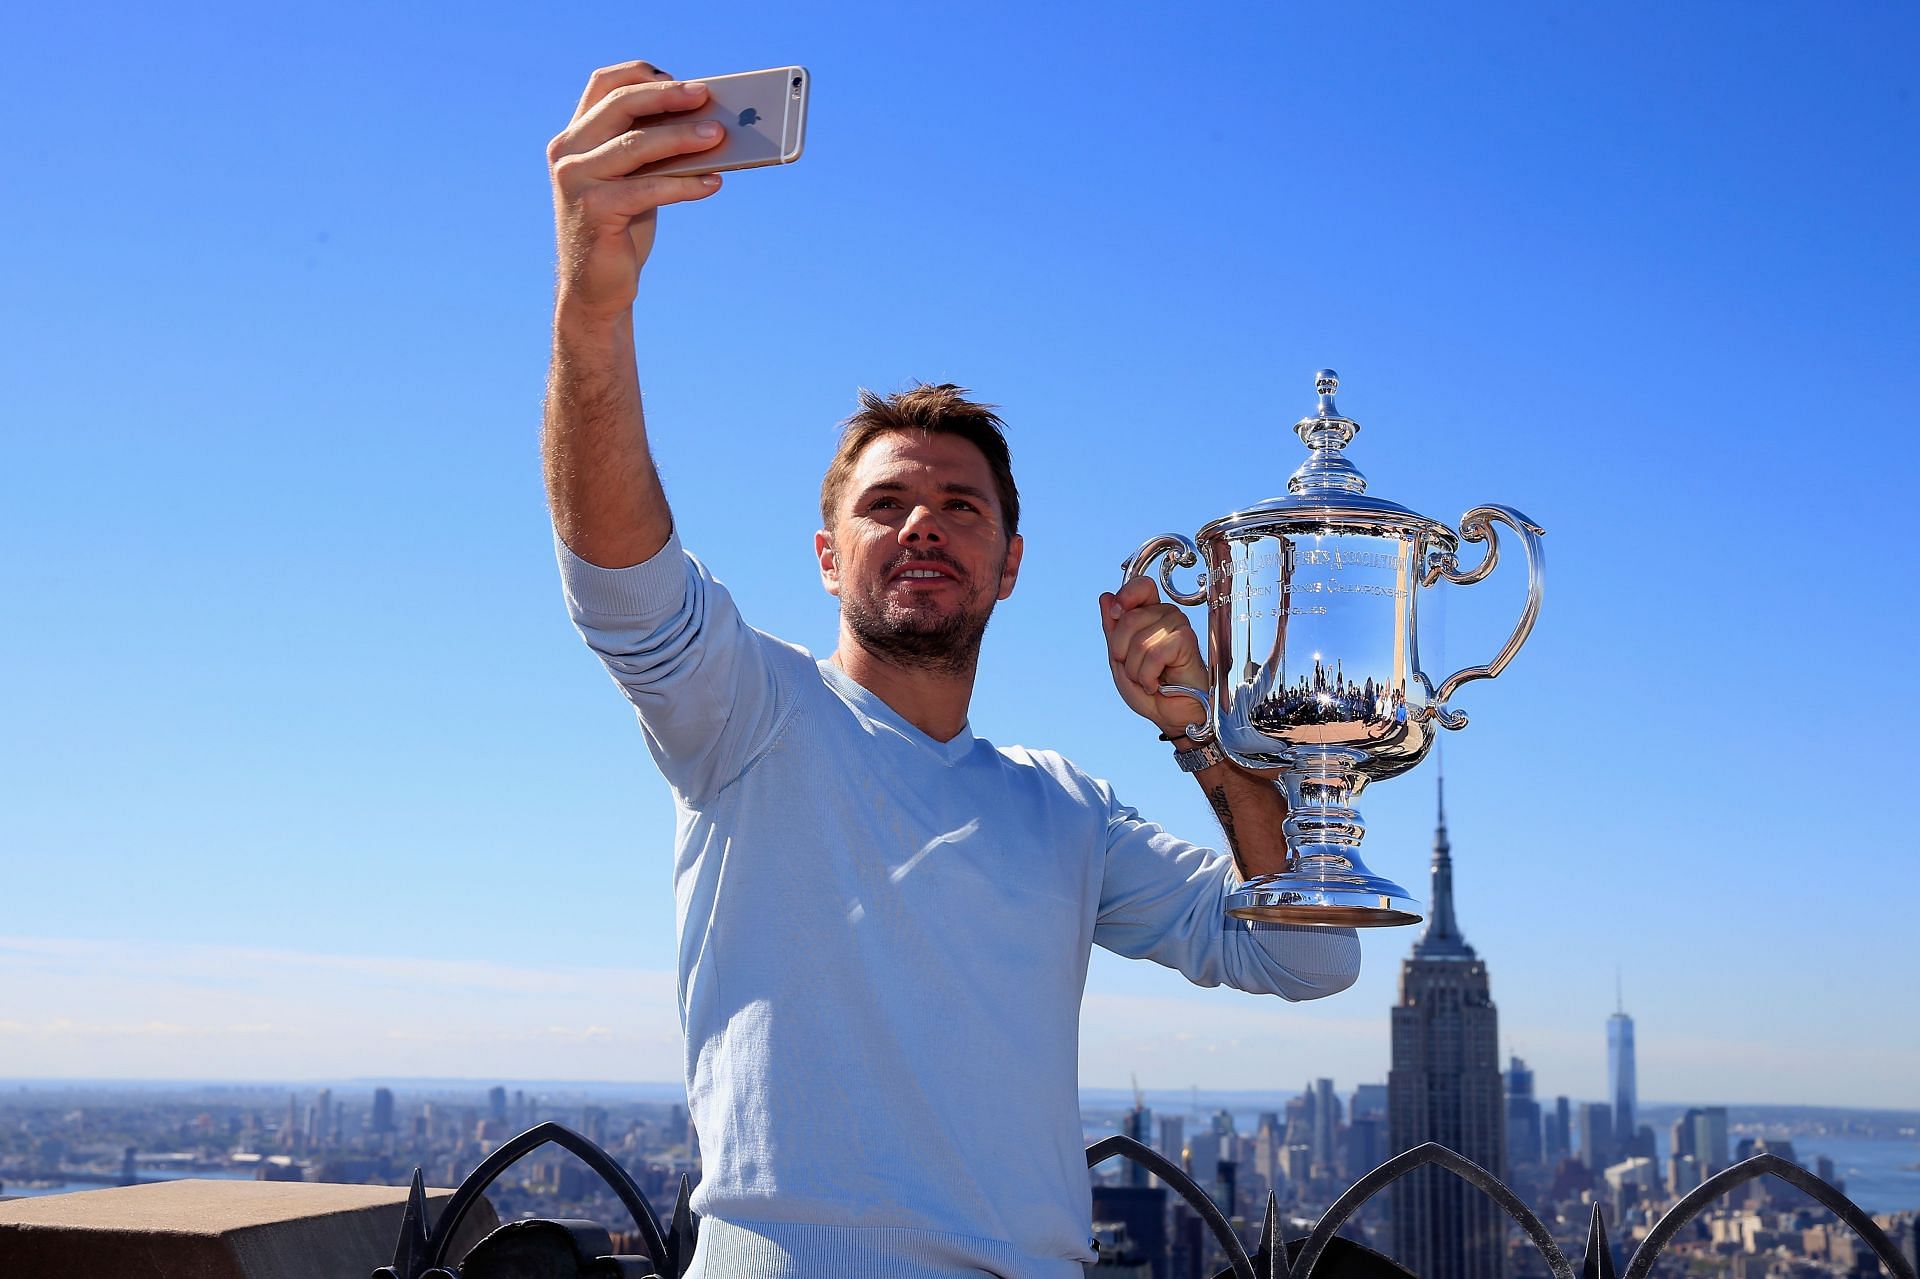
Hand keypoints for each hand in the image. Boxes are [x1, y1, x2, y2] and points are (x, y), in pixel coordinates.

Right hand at [547, 60, 725, 320]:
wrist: (596, 288)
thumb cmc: (622, 228)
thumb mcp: (635, 179)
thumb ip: (655, 150)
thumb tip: (709, 124)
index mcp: (575, 136)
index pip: (603, 85)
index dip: (641, 75)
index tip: (681, 79)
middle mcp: (568, 151)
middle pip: (621, 105)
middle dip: (667, 96)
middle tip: (707, 95)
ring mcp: (576, 179)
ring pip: (635, 144)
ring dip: (682, 137)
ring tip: (720, 136)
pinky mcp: (594, 211)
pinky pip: (647, 188)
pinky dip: (684, 184)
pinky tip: (713, 182)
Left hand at [1099, 577, 1209, 738]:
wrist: (1173, 715)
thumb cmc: (1150, 688)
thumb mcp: (1120, 658)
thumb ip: (1112, 629)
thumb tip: (1106, 597)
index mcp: (1150, 614)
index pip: (1141, 585)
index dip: (1126, 596)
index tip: (1116, 614)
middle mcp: (1166, 615)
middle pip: (1129, 618)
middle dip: (1122, 652)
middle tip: (1135, 669)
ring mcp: (1178, 626)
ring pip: (1139, 640)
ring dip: (1135, 670)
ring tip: (1148, 679)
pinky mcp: (1186, 641)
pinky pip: (1154, 654)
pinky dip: (1148, 676)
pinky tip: (1157, 683)